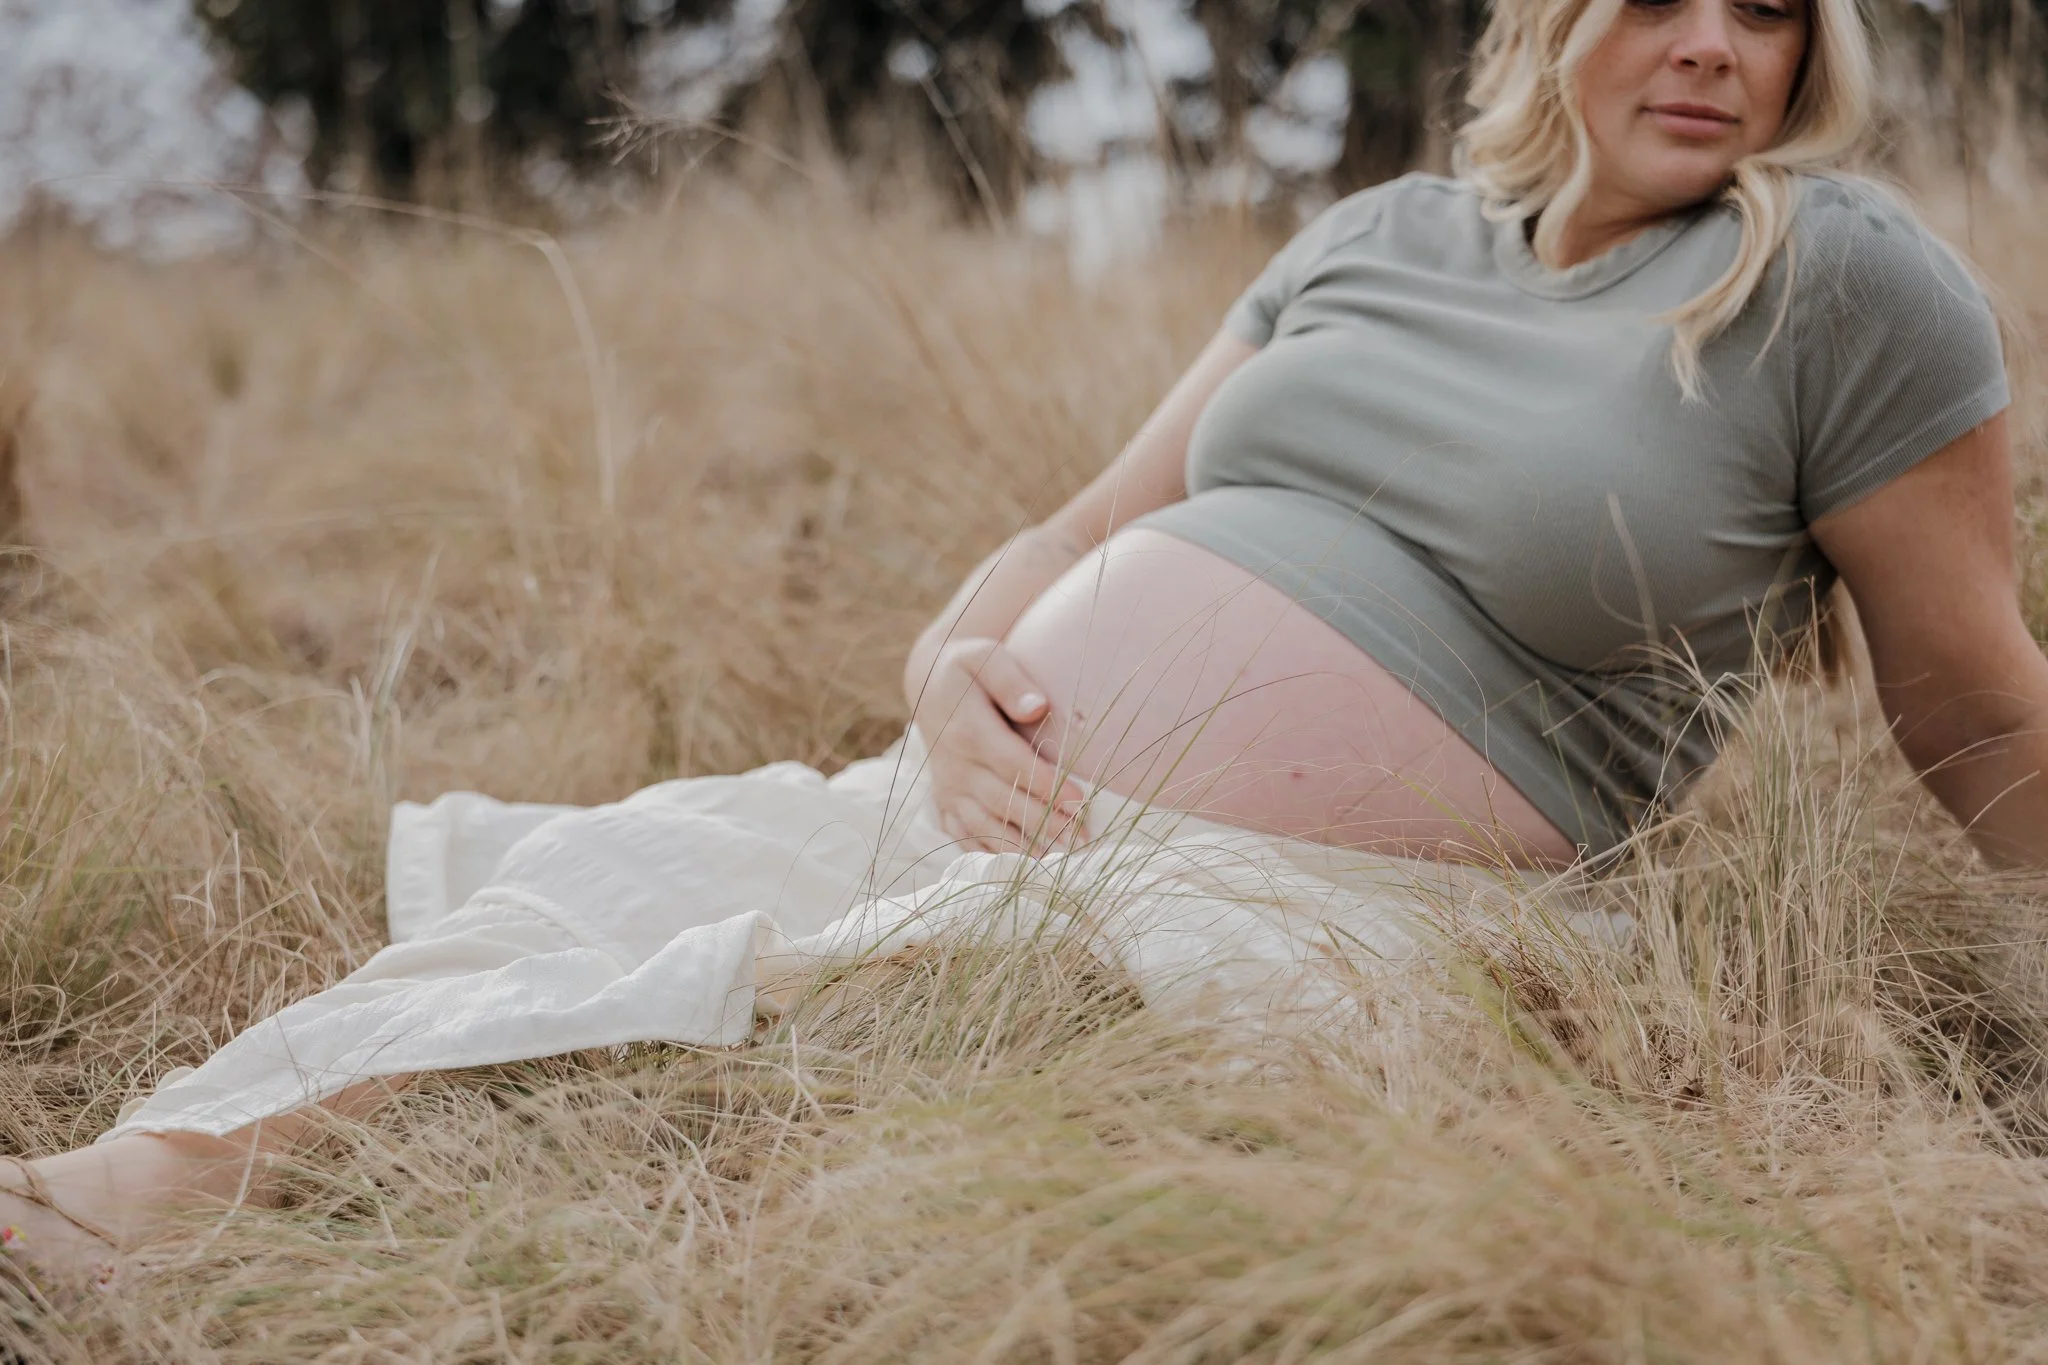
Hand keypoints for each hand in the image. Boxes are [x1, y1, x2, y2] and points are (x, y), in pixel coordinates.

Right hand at [908, 637, 1086, 854]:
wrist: (928, 686)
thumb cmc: (967, 669)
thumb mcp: (985, 658)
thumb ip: (1011, 680)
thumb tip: (1037, 707)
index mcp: (968, 731)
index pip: (1011, 764)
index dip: (1045, 785)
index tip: (1080, 801)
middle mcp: (955, 766)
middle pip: (1002, 802)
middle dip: (1043, 824)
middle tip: (1081, 841)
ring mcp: (949, 789)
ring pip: (985, 827)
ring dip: (1021, 848)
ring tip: (1058, 864)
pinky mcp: (946, 803)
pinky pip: (966, 837)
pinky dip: (991, 856)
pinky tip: (1019, 872)